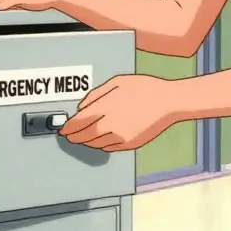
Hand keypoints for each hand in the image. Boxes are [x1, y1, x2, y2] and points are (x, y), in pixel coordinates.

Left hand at [59, 75, 178, 151]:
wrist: (168, 102)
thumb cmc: (143, 88)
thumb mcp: (116, 83)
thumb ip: (95, 95)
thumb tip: (81, 108)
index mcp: (105, 107)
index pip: (78, 123)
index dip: (68, 128)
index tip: (63, 130)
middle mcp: (110, 125)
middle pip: (84, 136)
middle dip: (74, 137)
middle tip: (69, 136)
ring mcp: (119, 137)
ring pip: (95, 144)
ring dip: (87, 141)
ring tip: (83, 137)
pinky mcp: (129, 144)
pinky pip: (108, 148)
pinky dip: (101, 145)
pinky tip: (101, 139)